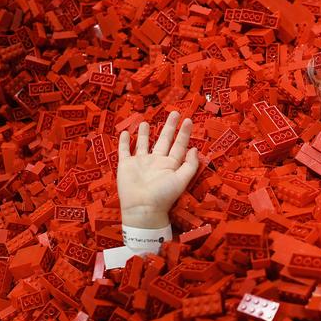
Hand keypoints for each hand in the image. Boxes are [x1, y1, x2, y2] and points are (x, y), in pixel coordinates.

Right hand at [117, 111, 199, 227]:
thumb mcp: (181, 179)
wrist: (142, 208)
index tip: (188, 120)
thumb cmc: (163, 195)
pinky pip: (124, 151)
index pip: (179, 145)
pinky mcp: (126, 165)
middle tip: (174, 112)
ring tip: (147, 122)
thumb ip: (190, 165)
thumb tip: (196, 148)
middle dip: (169, 127)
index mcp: (170, 164)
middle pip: (164, 140)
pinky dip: (124, 142)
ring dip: (146, 133)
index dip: (184, 133)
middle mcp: (156, 161)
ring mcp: (141, 162)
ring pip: (144, 144)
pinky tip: (126, 133)